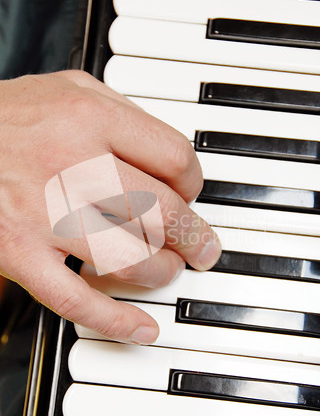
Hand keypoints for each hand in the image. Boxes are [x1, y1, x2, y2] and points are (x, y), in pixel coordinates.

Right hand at [0, 70, 220, 343]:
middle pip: (162, 211)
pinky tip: (142, 329)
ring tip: (169, 271)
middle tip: (204, 248)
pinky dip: (115, 320)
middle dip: (195, 236)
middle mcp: (71, 165)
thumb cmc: (4, 117)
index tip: (189, 194)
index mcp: (89, 117)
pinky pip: (74, 298)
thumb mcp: (65, 87)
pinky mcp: (18, 253)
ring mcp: (43, 214)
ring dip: (161, 272)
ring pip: (129, 258)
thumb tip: (162, 150)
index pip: (174, 158)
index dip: (193, 182)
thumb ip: (119, 110)